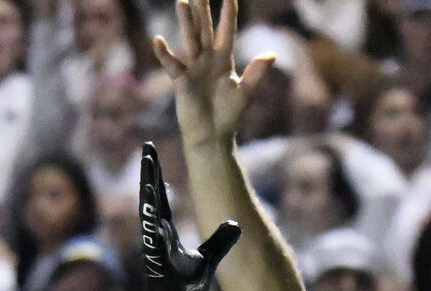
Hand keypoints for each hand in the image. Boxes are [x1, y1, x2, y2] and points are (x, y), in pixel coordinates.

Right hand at [139, 142, 238, 290]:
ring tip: (148, 171)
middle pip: (152, 200)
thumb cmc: (187, 289)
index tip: (153, 153)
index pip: (161, 199)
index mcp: (166, 235)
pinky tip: (153, 213)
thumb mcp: (208, 260)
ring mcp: (155, 252)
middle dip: (149, 174)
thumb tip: (235, 222)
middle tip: (147, 148)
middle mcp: (157, 239)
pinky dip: (153, 228)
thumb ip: (220, 241)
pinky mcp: (157, 268)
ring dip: (148, 194)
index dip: (157, 176)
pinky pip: (154, 244)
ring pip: (150, 218)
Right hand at [153, 0, 274, 149]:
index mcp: (224, 59)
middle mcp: (207, 59)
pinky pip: (171, 64)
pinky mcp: (181, 81)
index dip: (228, 14)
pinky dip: (164, 53)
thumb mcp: (244, 92)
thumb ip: (256, 73)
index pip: (226, 31)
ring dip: (186, 22)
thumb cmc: (228, 114)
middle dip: (202, 10)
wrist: (212, 136)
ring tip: (182, 2)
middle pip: (204, 29)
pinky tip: (158, 40)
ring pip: (190, 40)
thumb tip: (272, 54)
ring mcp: (193, 68)